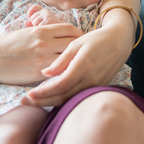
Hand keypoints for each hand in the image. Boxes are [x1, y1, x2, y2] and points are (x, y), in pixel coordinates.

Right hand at [0, 22, 84, 85]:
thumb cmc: (6, 46)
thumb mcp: (25, 32)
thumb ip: (42, 32)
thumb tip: (55, 32)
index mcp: (41, 31)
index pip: (69, 29)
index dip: (78, 34)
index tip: (82, 40)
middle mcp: (44, 43)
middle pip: (74, 44)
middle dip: (82, 49)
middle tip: (86, 54)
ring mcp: (43, 59)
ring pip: (69, 59)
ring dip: (76, 63)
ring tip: (81, 67)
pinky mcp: (39, 74)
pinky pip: (59, 73)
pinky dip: (66, 74)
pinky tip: (69, 77)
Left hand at [21, 0, 139, 107]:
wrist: (119, 42)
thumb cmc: (96, 40)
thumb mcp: (76, 44)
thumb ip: (61, 60)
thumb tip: (45, 73)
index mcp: (83, 66)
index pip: (60, 85)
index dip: (43, 92)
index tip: (28, 95)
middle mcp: (90, 80)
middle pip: (63, 97)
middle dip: (42, 102)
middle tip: (24, 102)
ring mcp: (95, 86)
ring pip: (69, 100)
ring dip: (50, 103)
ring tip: (33, 103)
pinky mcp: (97, 88)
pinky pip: (77, 97)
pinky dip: (62, 101)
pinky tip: (50, 99)